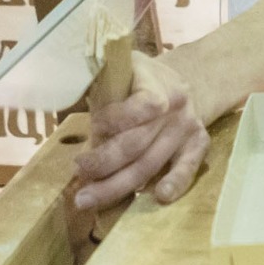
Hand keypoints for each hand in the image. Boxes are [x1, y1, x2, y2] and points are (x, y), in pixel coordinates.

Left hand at [72, 52, 209, 207]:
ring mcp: (187, 128)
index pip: (142, 106)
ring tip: (86, 199)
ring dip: (118, 185)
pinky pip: (188, 168)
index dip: (115, 118)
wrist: (183, 81)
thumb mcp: (124, 65)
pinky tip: (158, 197)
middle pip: (139, 143)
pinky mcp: (198, 144)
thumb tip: (66, 93)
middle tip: (79, 171)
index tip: (93, 123)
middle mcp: (176, 108)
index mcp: (158, 84)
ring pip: (152, 163)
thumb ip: (103, 81)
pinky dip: (177, 183)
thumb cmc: (142, 77)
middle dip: (105, 162)